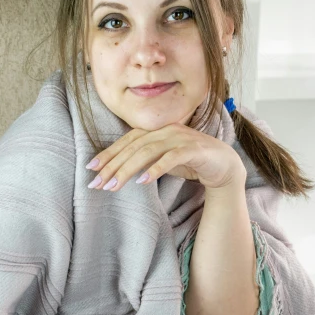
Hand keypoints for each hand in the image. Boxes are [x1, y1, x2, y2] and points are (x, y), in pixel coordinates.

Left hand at [85, 123, 245, 191]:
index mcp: (157, 130)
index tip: (91, 167)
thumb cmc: (191, 162)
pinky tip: (143, 181)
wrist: (224, 165)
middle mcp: (166, 130)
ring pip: (148, 152)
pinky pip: (171, 158)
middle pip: (133, 147)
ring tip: (114, 185)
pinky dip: (156, 169)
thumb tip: (119, 171)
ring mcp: (180, 138)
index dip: (109, 153)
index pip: (127, 140)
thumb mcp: (162, 161)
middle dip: (113, 165)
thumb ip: (145, 161)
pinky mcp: (193, 149)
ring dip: (128, 169)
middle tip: (97, 183)